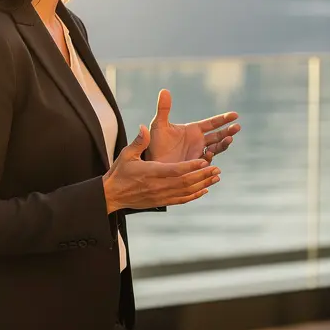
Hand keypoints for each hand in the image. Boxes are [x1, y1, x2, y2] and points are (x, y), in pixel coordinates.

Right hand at [102, 125, 221, 213]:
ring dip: (202, 184)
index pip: (175, 170)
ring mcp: (161, 196)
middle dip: (202, 175)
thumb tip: (144, 127)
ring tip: (216, 177)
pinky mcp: (161, 202)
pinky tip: (204, 190)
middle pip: (185, 182)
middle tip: (217, 168)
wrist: (112, 195)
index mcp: (151, 172)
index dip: (191, 166)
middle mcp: (159, 186)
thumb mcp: (126, 154)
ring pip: (186, 191)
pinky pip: (181, 199)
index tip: (205, 161)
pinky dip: (194, 195)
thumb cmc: (119, 172)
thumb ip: (139, 141)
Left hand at [146, 89, 240, 163]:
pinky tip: (208, 154)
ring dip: (224, 144)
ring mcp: (199, 154)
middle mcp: (199, 141)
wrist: (151, 163)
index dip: (224, 119)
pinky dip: (209, 158)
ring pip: (217, 148)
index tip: (235, 115)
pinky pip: (206, 162)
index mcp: (193, 130)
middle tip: (237, 127)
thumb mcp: (159, 125)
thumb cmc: (154, 144)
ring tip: (229, 139)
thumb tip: (164, 90)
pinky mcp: (196, 166)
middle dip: (229, 131)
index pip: (212, 123)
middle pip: (219, 135)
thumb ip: (163, 109)